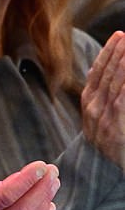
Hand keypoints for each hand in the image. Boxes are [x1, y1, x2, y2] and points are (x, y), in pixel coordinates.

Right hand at [82, 30, 124, 168]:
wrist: (104, 173)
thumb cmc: (107, 143)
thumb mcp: (99, 117)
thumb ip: (100, 94)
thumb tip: (100, 69)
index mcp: (88, 103)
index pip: (97, 72)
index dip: (108, 53)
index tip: (119, 36)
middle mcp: (93, 109)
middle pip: (106, 75)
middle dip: (118, 53)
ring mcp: (103, 120)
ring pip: (115, 86)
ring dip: (123, 65)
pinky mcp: (114, 130)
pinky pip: (121, 102)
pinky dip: (124, 86)